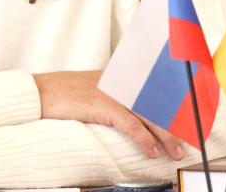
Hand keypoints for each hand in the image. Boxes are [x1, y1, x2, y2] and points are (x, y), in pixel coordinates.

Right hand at [33, 70, 184, 159]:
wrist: (40, 91)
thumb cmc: (62, 91)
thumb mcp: (92, 87)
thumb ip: (111, 91)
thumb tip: (127, 108)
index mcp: (118, 75)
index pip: (151, 85)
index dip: (171, 99)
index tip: (186, 114)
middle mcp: (119, 80)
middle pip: (154, 100)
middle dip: (172, 121)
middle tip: (185, 138)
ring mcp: (111, 92)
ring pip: (147, 113)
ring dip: (164, 135)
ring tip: (174, 151)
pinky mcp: (102, 104)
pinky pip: (129, 123)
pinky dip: (143, 138)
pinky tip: (151, 150)